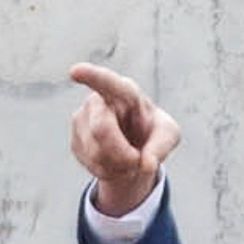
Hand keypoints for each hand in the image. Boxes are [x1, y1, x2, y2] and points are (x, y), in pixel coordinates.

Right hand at [69, 62, 166, 216]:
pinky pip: (90, 164)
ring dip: (117, 165)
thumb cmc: (152, 132)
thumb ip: (161, 147)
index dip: (91, 76)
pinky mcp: (75, 141)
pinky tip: (115, 163)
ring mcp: (82, 120)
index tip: (75, 71)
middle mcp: (98, 101)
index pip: (108, 82)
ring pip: (95, 151)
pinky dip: (108, 172)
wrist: (135, 147)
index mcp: (125, 91)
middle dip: (122, 153)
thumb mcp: (168, 136)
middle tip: (137, 161)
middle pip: (102, 129)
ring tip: (128, 159)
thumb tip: (146, 164)